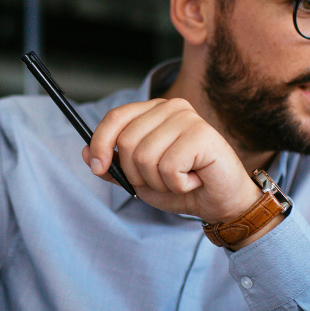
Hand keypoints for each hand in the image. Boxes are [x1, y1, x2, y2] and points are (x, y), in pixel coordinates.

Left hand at [83, 98, 260, 222]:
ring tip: (180, 179)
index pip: (116, 118)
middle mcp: (171, 108)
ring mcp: (188, 118)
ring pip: (145, 157)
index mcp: (154, 111)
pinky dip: (178, 184)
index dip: (100, 143)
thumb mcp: (140, 179)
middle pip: (127, 142)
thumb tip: (87, 153)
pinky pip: (168, 167)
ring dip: (158, 182)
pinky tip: (194, 179)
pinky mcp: (202, 134)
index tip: (98, 168)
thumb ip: (114, 166)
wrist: (222, 203)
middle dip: (137, 174)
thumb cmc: (184, 186)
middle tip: (162, 179)